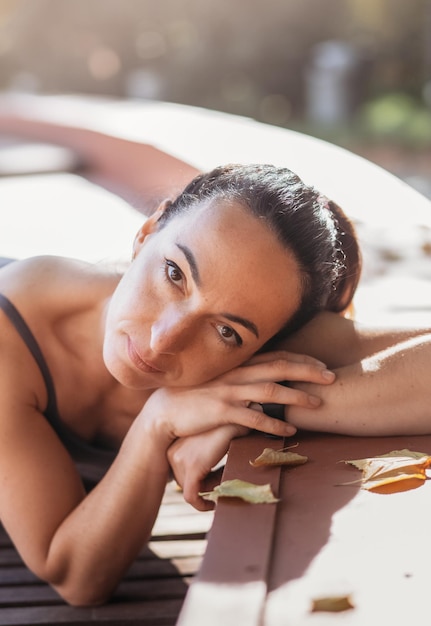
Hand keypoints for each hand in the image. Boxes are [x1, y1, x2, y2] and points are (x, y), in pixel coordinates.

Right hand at [142, 350, 334, 442]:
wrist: (165, 411)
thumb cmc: (195, 396)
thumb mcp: (220, 380)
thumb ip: (244, 378)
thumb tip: (269, 383)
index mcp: (238, 365)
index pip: (276, 356)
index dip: (301, 358)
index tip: (322, 364)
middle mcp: (237, 374)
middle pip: (279, 368)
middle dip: (308, 371)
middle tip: (332, 377)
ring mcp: (229, 392)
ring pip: (270, 391)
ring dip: (296, 397)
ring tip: (318, 404)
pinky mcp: (221, 411)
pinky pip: (252, 417)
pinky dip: (272, 423)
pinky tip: (289, 430)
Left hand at [167, 425, 248, 509]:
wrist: (238, 410)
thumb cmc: (229, 424)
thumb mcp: (214, 439)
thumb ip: (210, 453)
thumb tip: (217, 474)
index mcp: (174, 444)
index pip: (182, 472)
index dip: (200, 479)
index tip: (216, 483)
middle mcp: (172, 452)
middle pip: (184, 481)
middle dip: (204, 485)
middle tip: (223, 482)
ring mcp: (180, 460)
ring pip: (189, 488)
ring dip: (207, 491)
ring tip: (224, 485)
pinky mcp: (194, 467)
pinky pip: (192, 497)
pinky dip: (202, 505)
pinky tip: (216, 504)